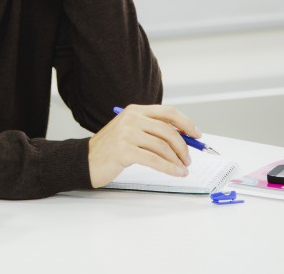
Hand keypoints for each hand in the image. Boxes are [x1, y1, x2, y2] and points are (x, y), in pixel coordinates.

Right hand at [87, 104, 203, 187]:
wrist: (85, 160)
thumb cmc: (111, 149)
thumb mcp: (131, 132)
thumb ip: (153, 131)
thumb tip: (184, 139)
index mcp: (135, 110)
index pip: (168, 112)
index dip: (186, 123)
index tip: (197, 135)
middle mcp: (132, 118)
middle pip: (168, 130)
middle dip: (183, 146)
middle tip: (188, 159)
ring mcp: (127, 134)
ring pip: (163, 146)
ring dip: (177, 160)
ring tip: (182, 169)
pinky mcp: (124, 151)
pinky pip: (154, 160)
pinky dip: (169, 168)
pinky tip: (175, 173)